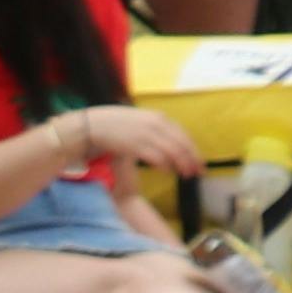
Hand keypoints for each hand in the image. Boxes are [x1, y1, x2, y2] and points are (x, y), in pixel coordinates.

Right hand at [72, 103, 207, 180]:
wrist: (90, 125)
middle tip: (198, 174)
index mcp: (158, 117)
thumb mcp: (140, 120)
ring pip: (173, 153)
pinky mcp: (136, 146)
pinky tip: (168, 172)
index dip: (195, 151)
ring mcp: (145, 134)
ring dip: (182, 166)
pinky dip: (166, 167)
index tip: (201, 163)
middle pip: (183, 145)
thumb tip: (176, 143)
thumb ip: (158, 128)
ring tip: (185, 175)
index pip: (184, 135)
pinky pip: (158, 159)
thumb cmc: (115, 124)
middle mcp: (155, 124)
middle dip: (193, 161)